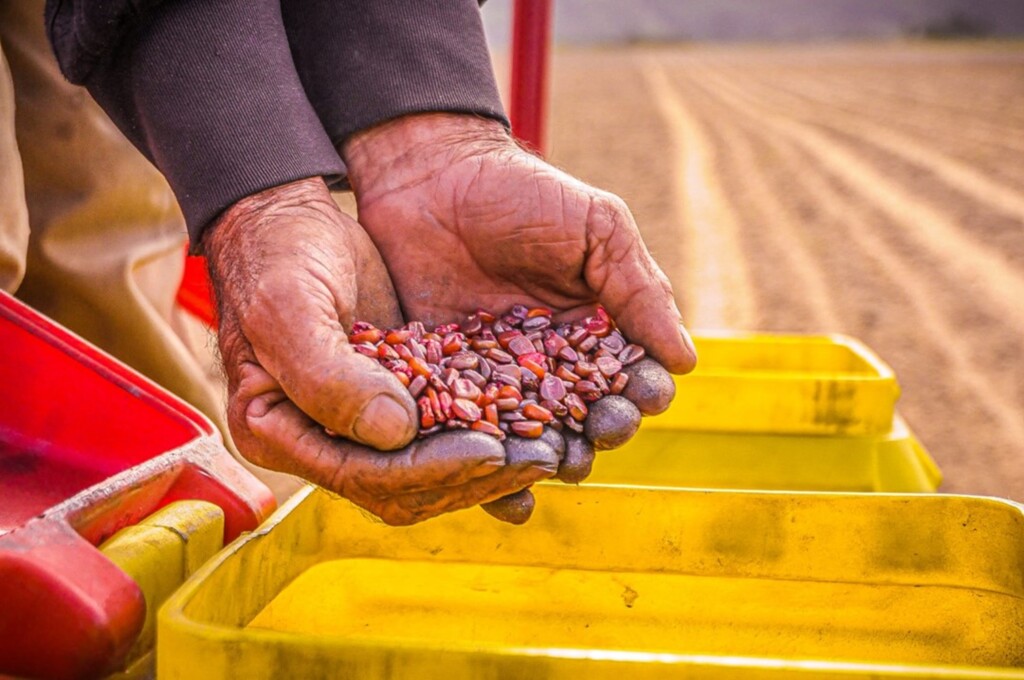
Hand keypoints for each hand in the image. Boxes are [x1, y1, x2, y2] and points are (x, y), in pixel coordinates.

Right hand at [202, 177, 556, 524]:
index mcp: (278, 431)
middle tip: (541, 459)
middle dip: (474, 478)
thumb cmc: (275, 257)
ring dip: (492, 465)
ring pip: (432, 467)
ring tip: (552, 449)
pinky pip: (446, 429)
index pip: (364, 475)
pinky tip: (537, 424)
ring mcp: (359, 422)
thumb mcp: (287, 307)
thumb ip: (328, 377)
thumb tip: (394, 432)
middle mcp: (321, 440)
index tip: (490, 450)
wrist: (287, 221)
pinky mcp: (395, 396)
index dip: (430, 470)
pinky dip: (490, 431)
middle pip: (405, 486)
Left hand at [342, 114, 696, 519]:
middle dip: (599, 432)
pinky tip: (496, 489)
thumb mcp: (595, 228)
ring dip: (546, 459)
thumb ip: (638, 288)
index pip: (629, 376)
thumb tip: (686, 360)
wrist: (430, 175)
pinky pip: (467, 434)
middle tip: (595, 433)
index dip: (641, 392)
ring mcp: (497, 377)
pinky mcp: (444, 385)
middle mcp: (551, 363)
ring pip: (530, 438)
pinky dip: (482, 466)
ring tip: (550, 466)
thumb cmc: (521, 193)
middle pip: (585, 417)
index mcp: (595, 328)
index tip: (642, 397)